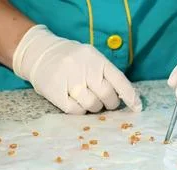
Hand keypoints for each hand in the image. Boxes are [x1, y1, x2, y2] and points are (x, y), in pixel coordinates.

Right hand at [13, 25, 141, 113]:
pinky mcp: (55, 92)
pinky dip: (79, 111)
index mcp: (96, 58)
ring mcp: (69, 79)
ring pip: (92, 105)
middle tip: (105, 102)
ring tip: (88, 100)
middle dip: (110, 103)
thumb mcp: (91, 58)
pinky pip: (75, 111)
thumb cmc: (72, 59)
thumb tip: (124, 97)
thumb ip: (106, 74)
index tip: (137, 108)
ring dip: (94, 107)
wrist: (38, 52)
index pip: (119, 80)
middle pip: (107, 95)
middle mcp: (84, 68)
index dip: (130, 96)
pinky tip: (76, 103)